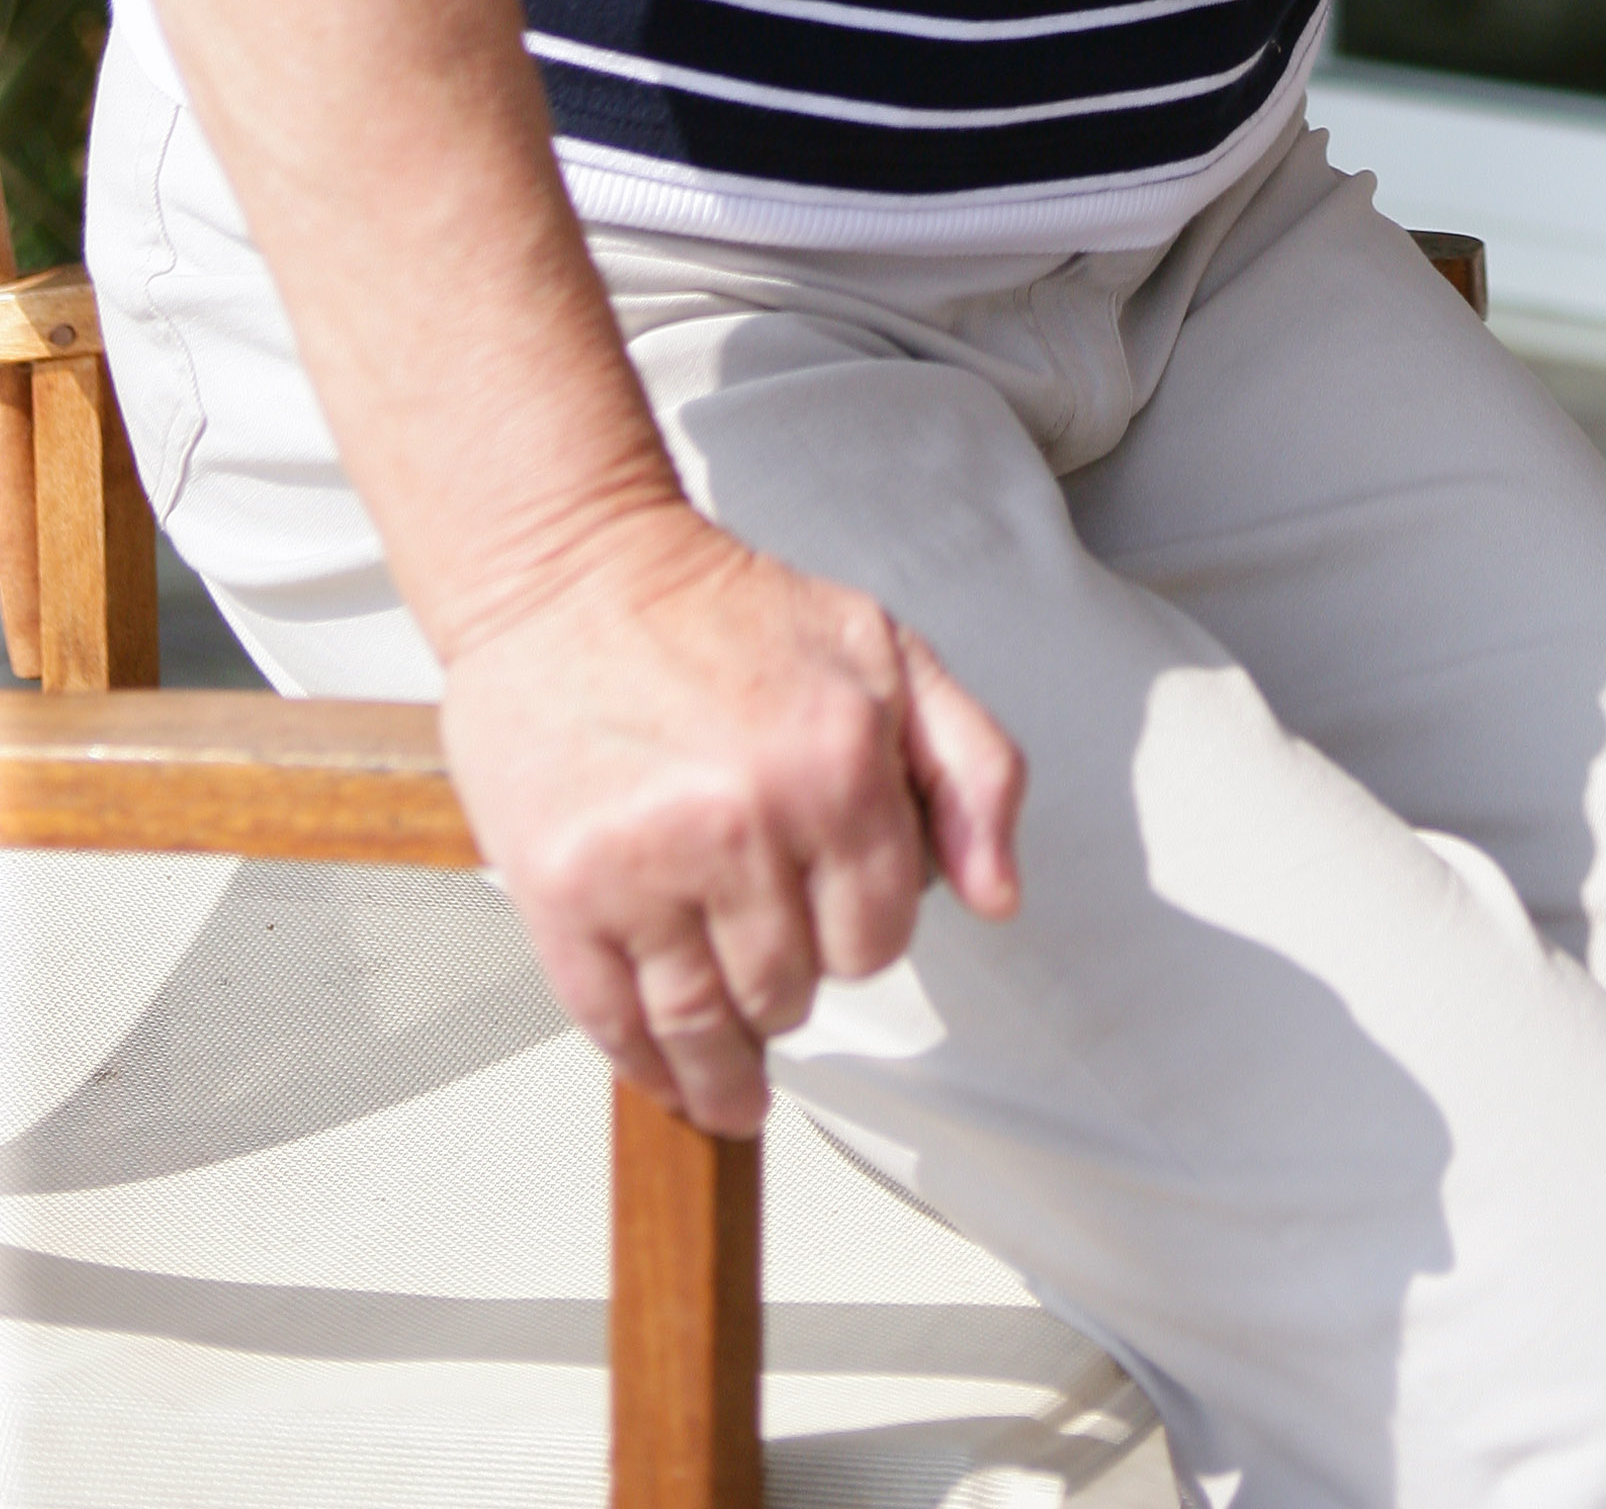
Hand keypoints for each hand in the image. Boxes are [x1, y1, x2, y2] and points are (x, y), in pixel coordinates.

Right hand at [436, 505, 1023, 1136]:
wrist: (574, 570)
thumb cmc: (729, 612)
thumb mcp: (891, 654)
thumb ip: (972, 770)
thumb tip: (1001, 895)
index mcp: (840, 763)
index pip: (882, 935)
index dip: (865, 937)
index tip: (839, 925)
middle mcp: (748, 821)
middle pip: (795, 988)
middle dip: (796, 986)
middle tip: (775, 961)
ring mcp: (647, 863)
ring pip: (707, 1025)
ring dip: (727, 1065)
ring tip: (735, 1079)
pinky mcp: (560, 892)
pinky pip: (614, 1023)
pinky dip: (648, 1067)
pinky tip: (670, 1076)